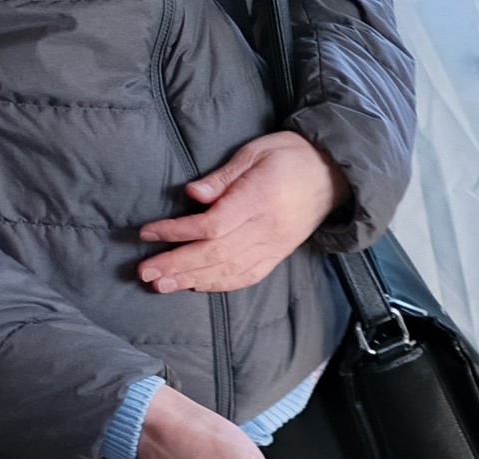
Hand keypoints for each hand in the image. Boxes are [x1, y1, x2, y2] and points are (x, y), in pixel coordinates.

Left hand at [137, 131, 348, 294]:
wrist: (333, 176)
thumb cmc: (289, 157)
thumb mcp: (254, 153)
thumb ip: (223, 177)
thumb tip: (192, 194)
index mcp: (259, 200)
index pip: (212, 226)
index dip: (177, 232)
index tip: (148, 234)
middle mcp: (267, 230)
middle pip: (216, 254)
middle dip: (177, 265)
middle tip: (145, 273)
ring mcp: (274, 246)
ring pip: (229, 270)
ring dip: (192, 280)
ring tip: (161, 285)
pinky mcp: (278, 255)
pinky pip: (248, 276)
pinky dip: (221, 284)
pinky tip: (197, 286)